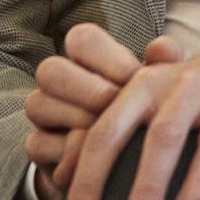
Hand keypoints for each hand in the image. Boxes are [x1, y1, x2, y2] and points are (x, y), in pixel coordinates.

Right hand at [24, 24, 180, 199]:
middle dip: (88, 90)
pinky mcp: (38, 147)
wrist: (123, 157)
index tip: (135, 78)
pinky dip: (69, 152)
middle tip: (117, 107)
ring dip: (77, 119)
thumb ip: (162, 64)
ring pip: (38, 104)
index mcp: (86, 57)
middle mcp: (58, 81)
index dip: (107, 57)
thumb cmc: (143, 109)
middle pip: (51, 69)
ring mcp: (44, 113)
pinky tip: (97, 160)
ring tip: (110, 134)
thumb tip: (161, 47)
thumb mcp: (158, 86)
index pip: (81, 39)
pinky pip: (39, 143)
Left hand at [62, 42, 199, 199]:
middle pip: (162, 138)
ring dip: (197, 185)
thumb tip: (60, 179)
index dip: (90, 181)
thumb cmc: (181, 95)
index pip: (108, 133)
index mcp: (145, 85)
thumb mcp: (141, 101)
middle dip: (146, 189)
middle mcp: (186, 85)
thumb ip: (104, 134)